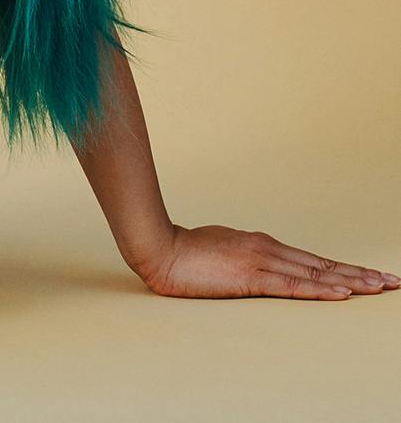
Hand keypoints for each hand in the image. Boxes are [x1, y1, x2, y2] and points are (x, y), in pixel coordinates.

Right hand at [133, 223, 400, 299]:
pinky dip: (321, 289)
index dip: (345, 269)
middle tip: (393, 282)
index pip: (313, 260)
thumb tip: (258, 268)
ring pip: (316, 274)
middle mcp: (268, 249)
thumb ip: (245, 258)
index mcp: (262, 245)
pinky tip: (342, 293)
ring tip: (380, 288)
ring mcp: (261, 261)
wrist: (159, 247)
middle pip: (323, 265)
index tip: (371, 276)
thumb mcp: (222, 251)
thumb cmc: (185, 251)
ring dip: (352, 281)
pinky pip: (293, 286)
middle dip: (361, 275)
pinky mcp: (250, 277)